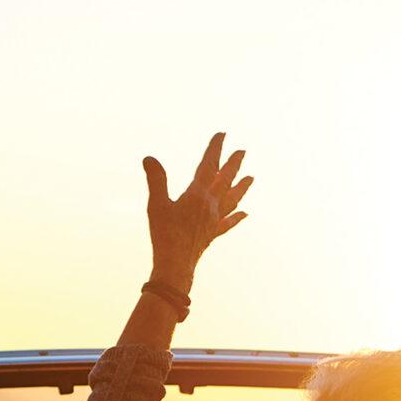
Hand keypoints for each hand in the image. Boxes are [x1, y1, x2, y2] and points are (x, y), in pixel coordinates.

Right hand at [143, 131, 251, 289]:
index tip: (222, 135)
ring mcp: (214, 220)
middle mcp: (210, 205)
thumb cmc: (164, 234)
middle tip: (243, 151)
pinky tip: (245, 213)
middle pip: (226, 180)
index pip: (209, 165)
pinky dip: (237, 216)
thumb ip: (156, 180)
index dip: (216, 149)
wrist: (175, 265)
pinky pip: (228, 223)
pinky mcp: (212, 234)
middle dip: (234, 164)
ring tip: (252, 178)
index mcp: (198, 194)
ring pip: (232, 200)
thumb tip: (149, 158)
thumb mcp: (156, 204)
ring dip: (242, 187)